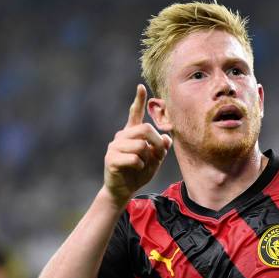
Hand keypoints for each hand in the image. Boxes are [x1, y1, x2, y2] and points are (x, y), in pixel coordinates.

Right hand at [103, 84, 171, 205]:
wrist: (122, 190)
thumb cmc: (138, 173)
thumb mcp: (154, 160)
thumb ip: (160, 149)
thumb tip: (167, 138)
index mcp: (131, 134)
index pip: (134, 114)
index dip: (138, 101)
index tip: (141, 87)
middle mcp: (121, 136)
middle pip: (145, 129)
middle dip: (156, 142)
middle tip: (158, 154)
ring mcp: (115, 146)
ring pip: (141, 145)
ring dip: (148, 158)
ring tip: (142, 165)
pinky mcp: (111, 158)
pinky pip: (135, 159)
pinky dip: (140, 166)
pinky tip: (134, 170)